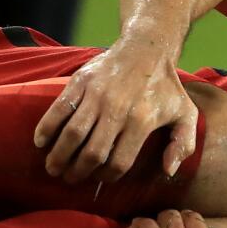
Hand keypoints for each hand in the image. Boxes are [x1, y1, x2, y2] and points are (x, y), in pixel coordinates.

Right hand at [33, 39, 197, 183]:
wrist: (146, 48)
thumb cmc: (166, 87)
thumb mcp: (186, 113)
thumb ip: (183, 145)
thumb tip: (168, 171)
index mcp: (142, 121)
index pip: (118, 162)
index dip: (106, 177)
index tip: (100, 179)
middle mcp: (117, 110)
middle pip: (92, 153)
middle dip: (78, 172)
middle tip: (70, 179)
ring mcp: (96, 96)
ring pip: (72, 135)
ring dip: (59, 156)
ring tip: (53, 168)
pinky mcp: (81, 82)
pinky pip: (58, 110)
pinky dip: (46, 128)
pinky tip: (40, 142)